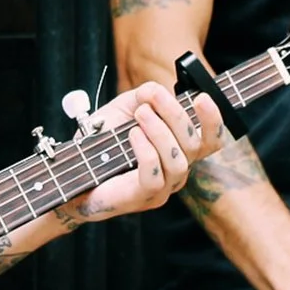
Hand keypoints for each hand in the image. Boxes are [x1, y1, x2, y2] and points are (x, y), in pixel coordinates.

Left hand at [62, 86, 224, 222]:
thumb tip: (156, 92)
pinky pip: (155, 176)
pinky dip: (146, 152)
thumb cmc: (105, 140)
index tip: (201, 97)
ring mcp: (163, 188)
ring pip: (178, 161)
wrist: (76, 169)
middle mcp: (177, 171)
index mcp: (180, 151)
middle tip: (149, 101)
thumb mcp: (126, 109)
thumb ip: (145, 96)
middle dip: (175, 117)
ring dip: (160, 132)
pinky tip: (133, 136)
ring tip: (140, 114)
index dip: (213, 120)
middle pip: (194, 145)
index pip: (212, 141)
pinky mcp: (142, 197)